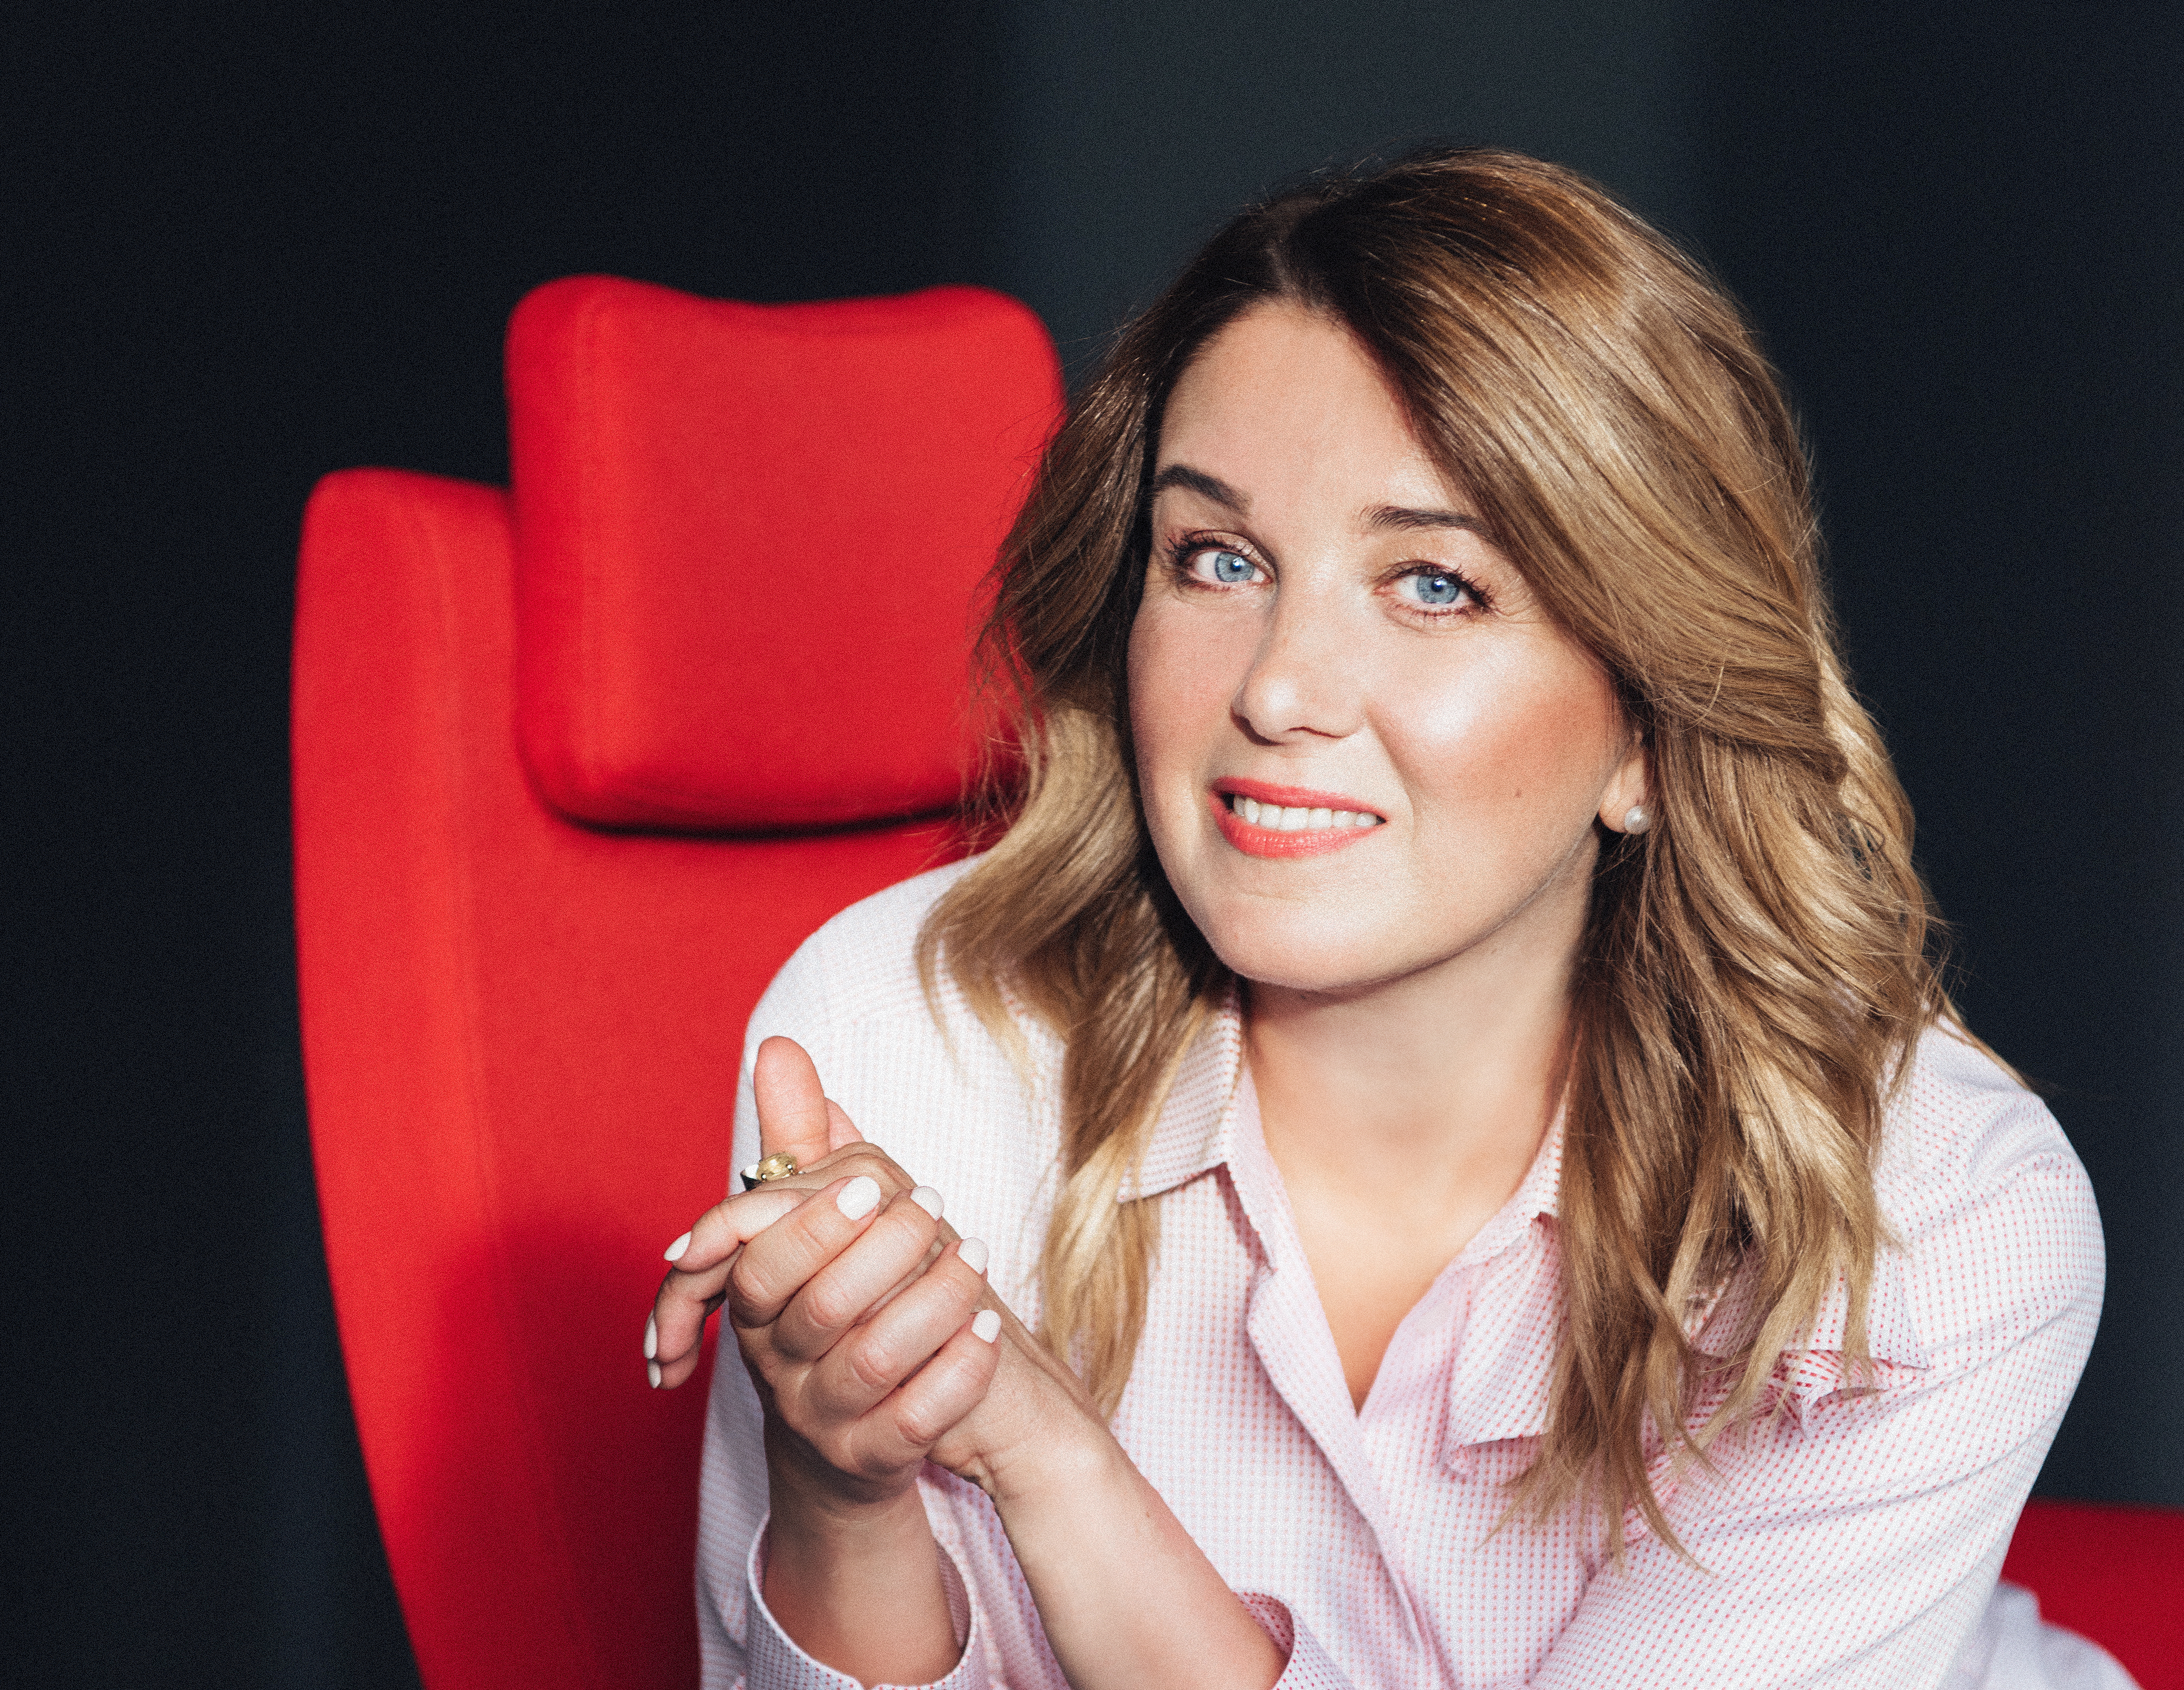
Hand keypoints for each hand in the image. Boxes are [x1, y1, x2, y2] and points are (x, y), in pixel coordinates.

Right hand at [649, 1038, 1000, 1507]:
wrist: (854, 1436)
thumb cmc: (834, 1309)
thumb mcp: (815, 1225)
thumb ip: (798, 1139)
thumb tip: (778, 1046)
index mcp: (754, 1308)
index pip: (756, 1263)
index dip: (813, 1223)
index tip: (872, 1184)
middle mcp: (775, 1368)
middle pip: (816, 1308)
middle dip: (880, 1250)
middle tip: (936, 1204)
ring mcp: (823, 1419)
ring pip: (874, 1359)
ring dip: (936, 1299)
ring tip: (980, 1252)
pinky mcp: (876, 1460)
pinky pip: (920, 1417)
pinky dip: (961, 1367)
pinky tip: (993, 1325)